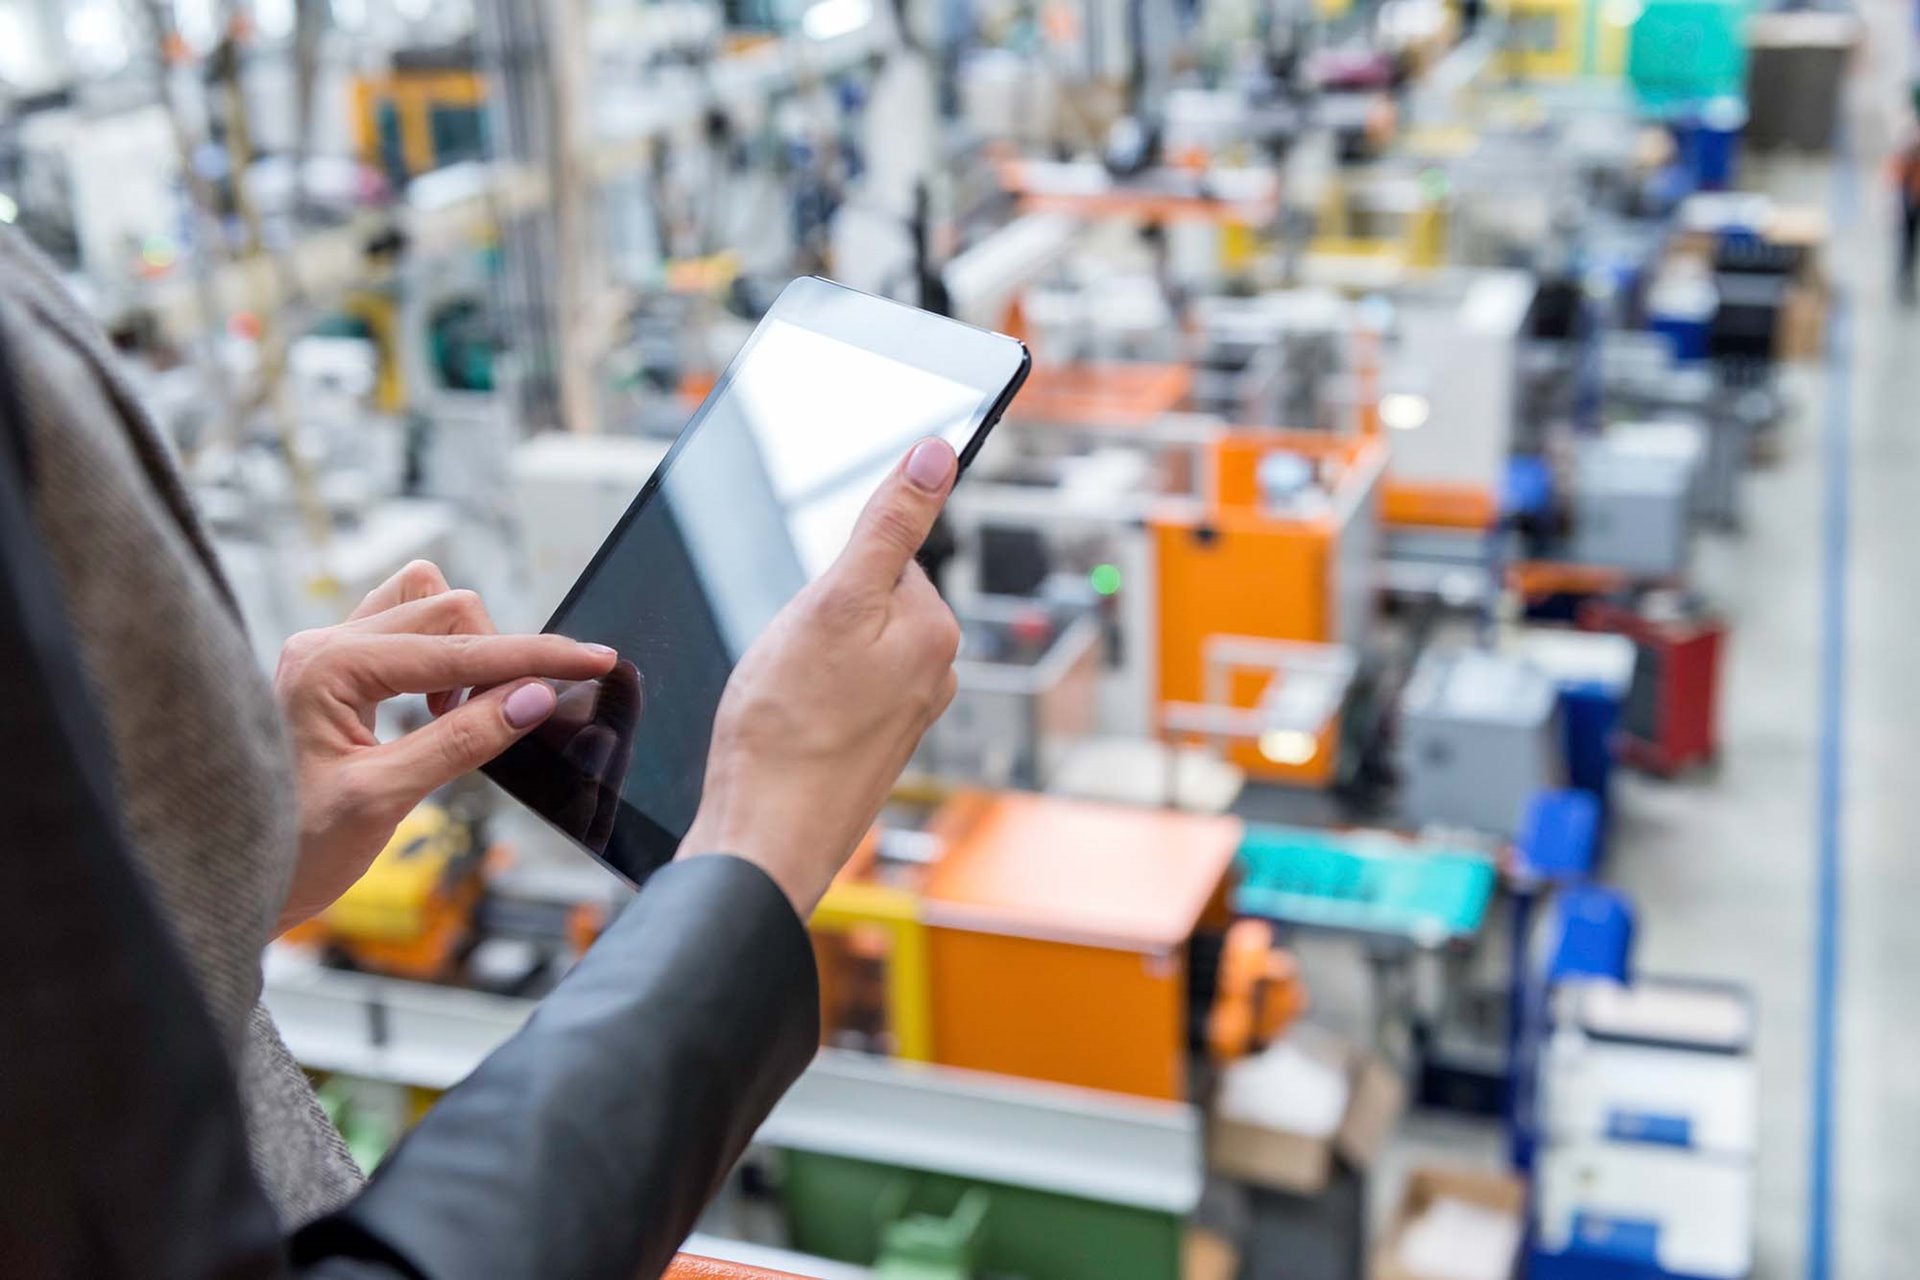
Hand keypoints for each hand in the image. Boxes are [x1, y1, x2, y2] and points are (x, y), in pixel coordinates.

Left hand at [273, 561, 617, 934]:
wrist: (228, 880)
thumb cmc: (291, 849)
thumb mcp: (384, 800)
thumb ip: (463, 741)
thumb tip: (534, 697)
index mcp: (328, 667)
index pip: (458, 649)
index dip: (535, 656)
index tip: (595, 659)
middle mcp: (323, 644)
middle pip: (447, 609)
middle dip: (499, 656)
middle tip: (515, 717)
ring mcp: (327, 653)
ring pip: (426, 606)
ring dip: (467, 650)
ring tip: (463, 716)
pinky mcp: (335, 671)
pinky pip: (406, 631)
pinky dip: (442, 659)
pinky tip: (440, 711)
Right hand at [679, 439, 962, 916]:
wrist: (763, 840)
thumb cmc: (785, 730)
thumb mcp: (832, 602)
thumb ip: (889, 525)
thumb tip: (938, 454)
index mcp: (936, 630)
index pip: (882, 555)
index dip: (828, 576)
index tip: (806, 617)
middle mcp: (935, 673)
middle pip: (864, 600)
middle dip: (816, 616)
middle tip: (788, 662)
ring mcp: (905, 714)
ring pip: (844, 647)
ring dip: (805, 659)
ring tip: (783, 699)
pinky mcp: (873, 746)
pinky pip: (833, 692)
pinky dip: (803, 698)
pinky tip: (785, 725)